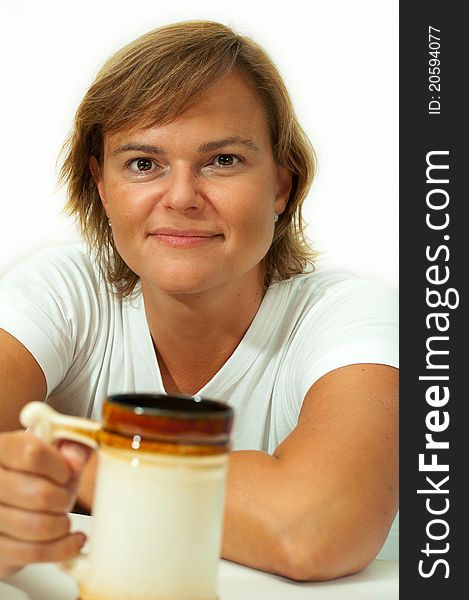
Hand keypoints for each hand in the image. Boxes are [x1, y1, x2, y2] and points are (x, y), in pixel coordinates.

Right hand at [0, 430, 91, 578]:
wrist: (16, 502)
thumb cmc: (36, 474)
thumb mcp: (56, 452)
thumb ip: (72, 447)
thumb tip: (75, 461)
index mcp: (2, 449)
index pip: (32, 455)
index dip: (60, 467)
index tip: (66, 473)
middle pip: (40, 494)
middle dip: (64, 499)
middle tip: (64, 498)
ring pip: (39, 526)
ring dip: (62, 524)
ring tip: (64, 518)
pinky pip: (35, 552)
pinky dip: (62, 547)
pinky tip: (71, 538)